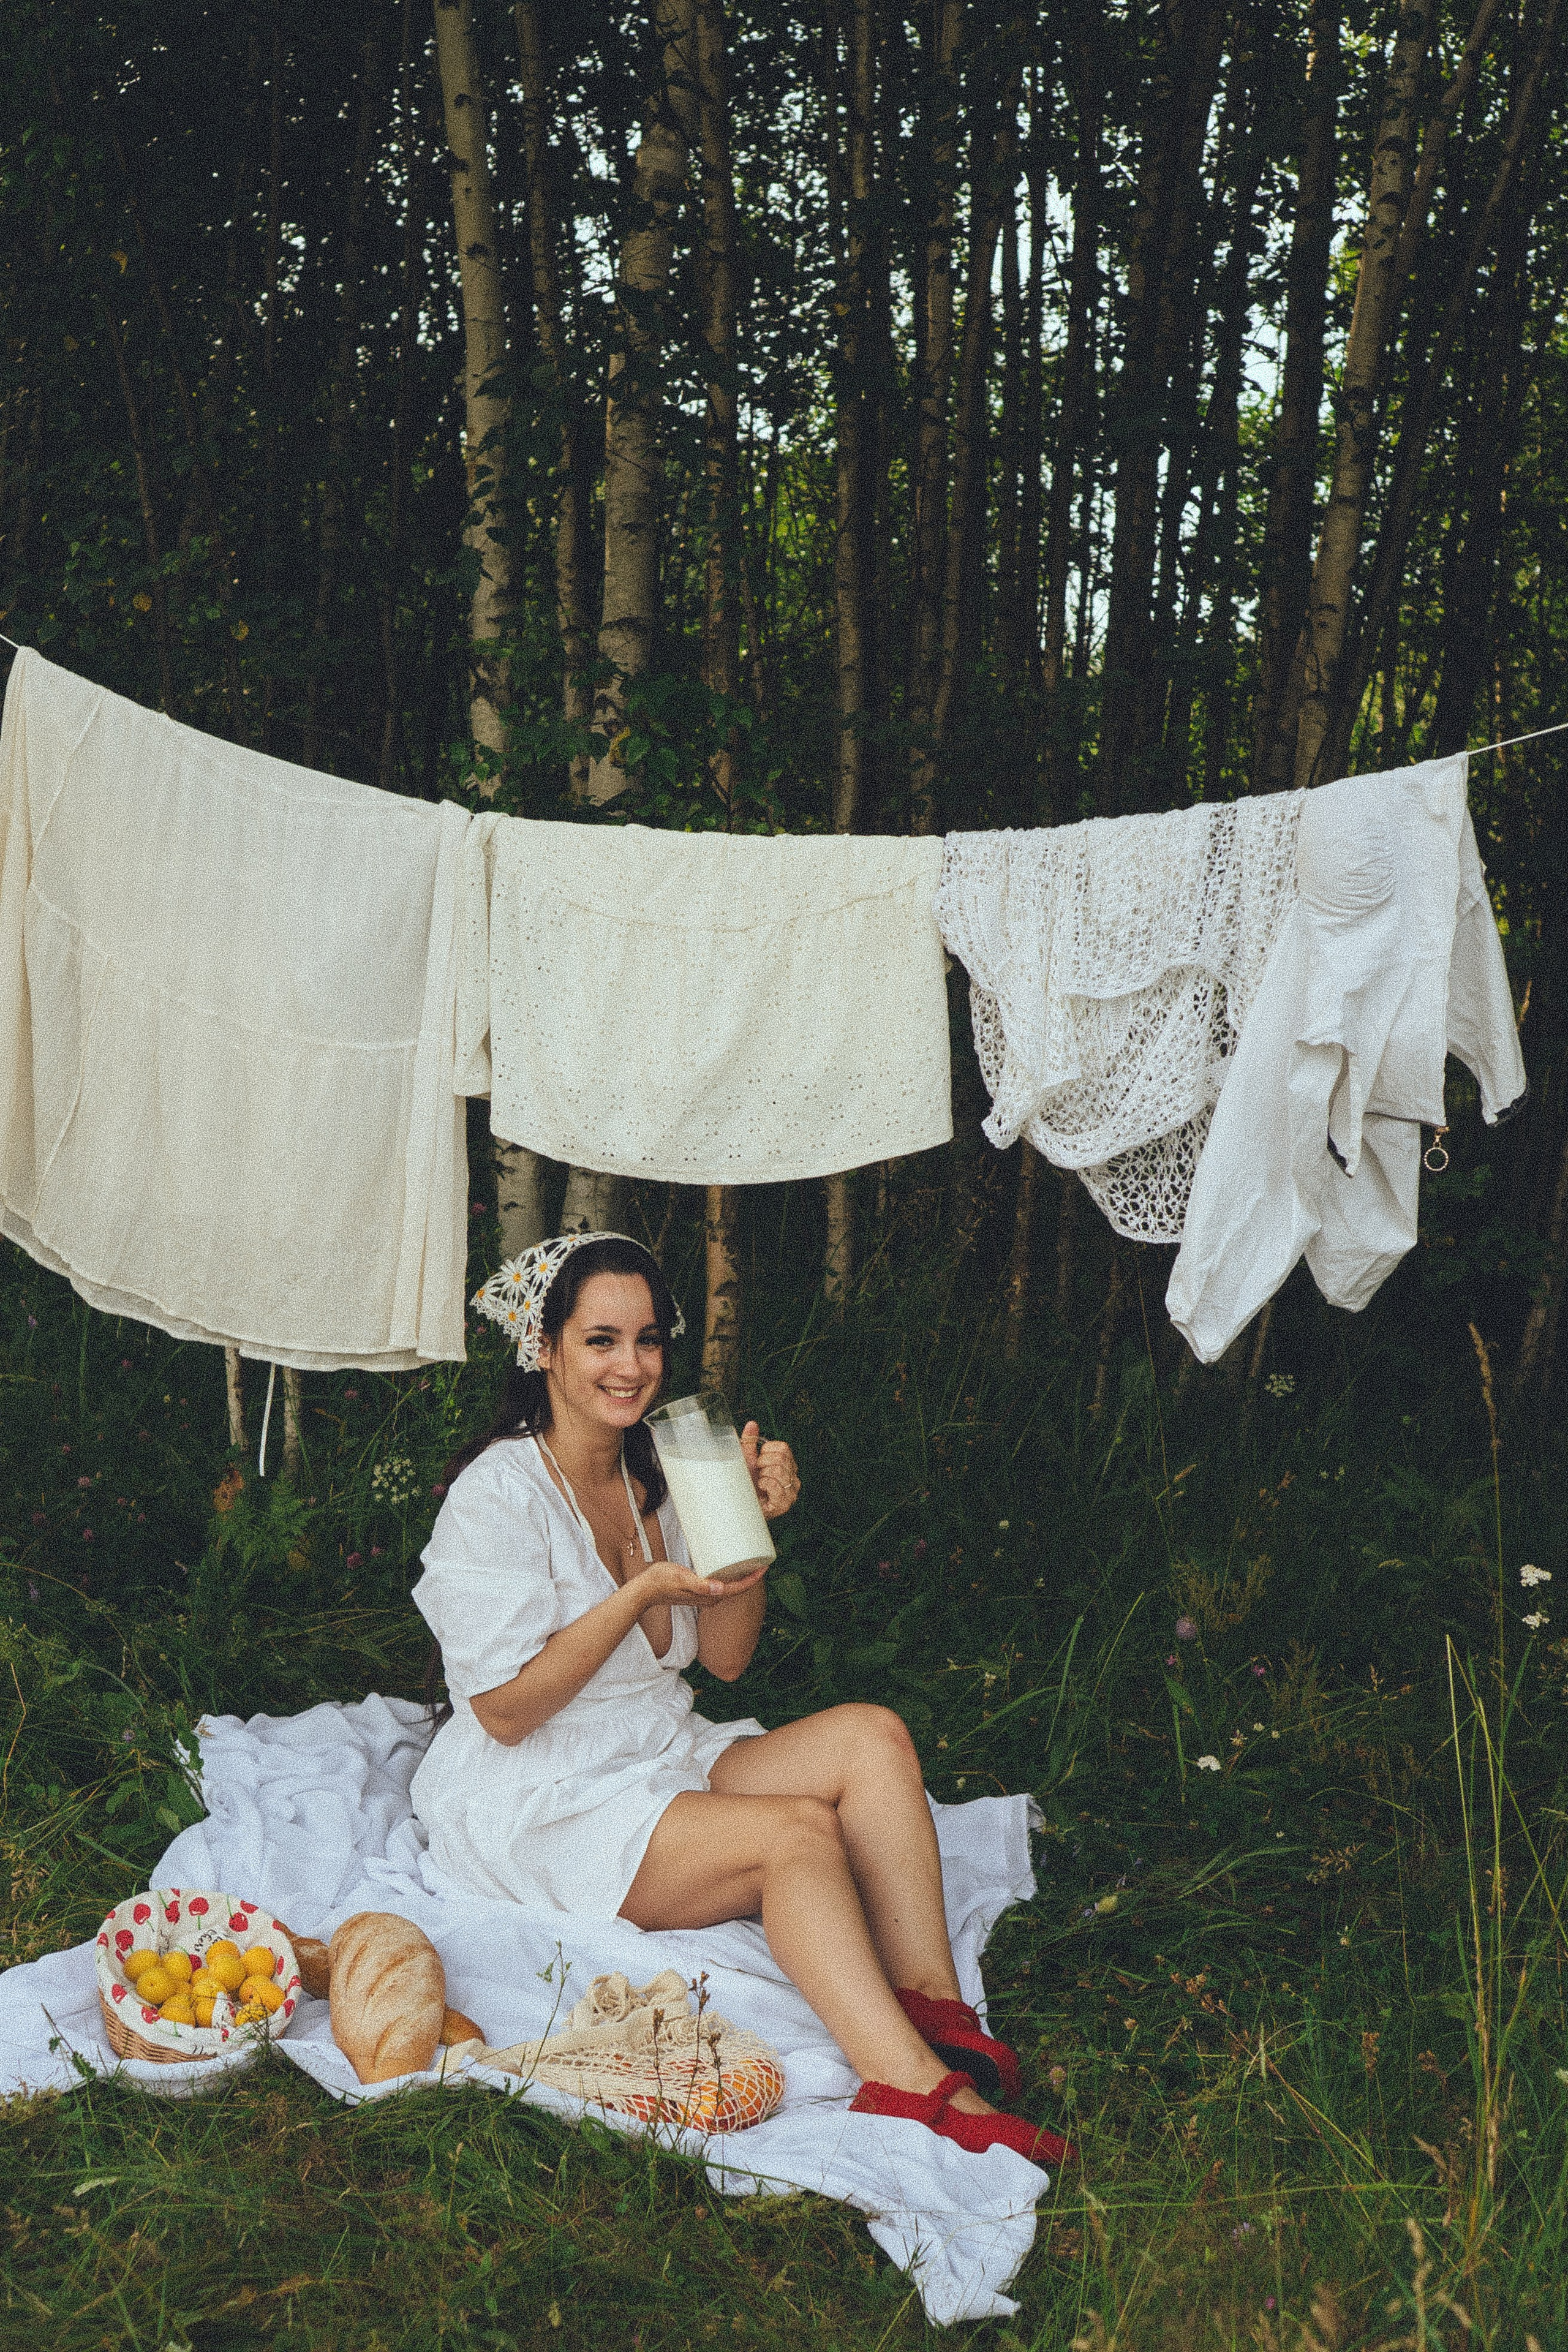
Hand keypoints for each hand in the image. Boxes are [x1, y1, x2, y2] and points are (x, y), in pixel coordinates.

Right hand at [626, 1556, 768, 1610]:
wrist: (646, 1589)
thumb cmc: (662, 1582)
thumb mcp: (681, 1579)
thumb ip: (700, 1585)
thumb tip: (720, 1589)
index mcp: (711, 1596)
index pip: (738, 1589)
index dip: (753, 1578)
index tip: (764, 1566)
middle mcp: (712, 1597)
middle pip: (737, 1586)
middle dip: (750, 1574)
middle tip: (761, 1556)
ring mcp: (706, 1594)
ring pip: (730, 1584)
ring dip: (741, 1572)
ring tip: (749, 1557)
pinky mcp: (700, 1588)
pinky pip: (721, 1581)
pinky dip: (729, 1572)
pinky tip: (730, 1562)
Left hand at [740, 1422, 800, 1521]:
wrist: (739, 1505)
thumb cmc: (745, 1483)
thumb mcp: (746, 1459)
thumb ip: (750, 1441)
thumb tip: (752, 1424)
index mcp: (787, 1464)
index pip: (784, 1448)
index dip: (766, 1451)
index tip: (758, 1461)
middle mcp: (793, 1477)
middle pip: (781, 1458)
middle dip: (763, 1463)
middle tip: (758, 1473)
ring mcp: (791, 1492)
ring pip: (779, 1471)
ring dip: (763, 1475)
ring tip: (759, 1483)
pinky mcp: (784, 1504)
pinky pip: (776, 1486)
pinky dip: (765, 1485)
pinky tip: (761, 1489)